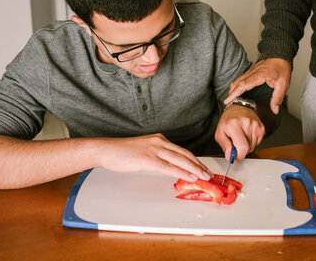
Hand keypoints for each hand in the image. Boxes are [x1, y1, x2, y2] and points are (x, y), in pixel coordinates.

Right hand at [97, 134, 212, 181]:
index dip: (194, 160)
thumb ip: (156, 155)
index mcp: (159, 139)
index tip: (202, 167)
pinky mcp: (148, 159)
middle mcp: (159, 142)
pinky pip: (169, 167)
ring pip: (180, 160)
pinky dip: (182, 172)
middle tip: (209, 173)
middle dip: (199, 164)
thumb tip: (167, 165)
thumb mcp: (143, 150)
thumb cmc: (122, 152)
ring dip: (195, 169)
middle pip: (185, 154)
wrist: (107, 150)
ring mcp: (154, 150)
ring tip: (204, 176)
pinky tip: (190, 176)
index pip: (181, 150)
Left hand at [214, 105, 264, 159]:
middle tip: (235, 142)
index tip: (235, 155)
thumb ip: (224, 145)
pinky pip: (258, 143)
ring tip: (241, 137)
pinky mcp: (261, 128)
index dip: (239, 155)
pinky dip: (252, 142)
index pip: (242, 147)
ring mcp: (256, 125)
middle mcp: (247, 124)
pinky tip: (247, 135)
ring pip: (253, 147)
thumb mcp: (219, 131)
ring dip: (246, 146)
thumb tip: (229, 156)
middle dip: (241, 150)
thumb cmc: (229, 119)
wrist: (239, 107)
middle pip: (248, 149)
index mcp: (234, 125)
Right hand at [224, 58, 291, 113]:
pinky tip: (236, 91)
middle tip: (226, 102)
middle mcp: (253, 72)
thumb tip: (275, 110)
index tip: (229, 100)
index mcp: (260, 75)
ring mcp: (251, 70)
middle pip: (237, 82)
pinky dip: (236, 85)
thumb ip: (277, 98)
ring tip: (229, 98)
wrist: (281, 56)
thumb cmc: (282, 69)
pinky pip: (240, 78)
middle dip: (230, 92)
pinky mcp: (251, 71)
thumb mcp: (283, 85)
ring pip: (237, 79)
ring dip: (232, 88)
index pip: (244, 84)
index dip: (235, 93)